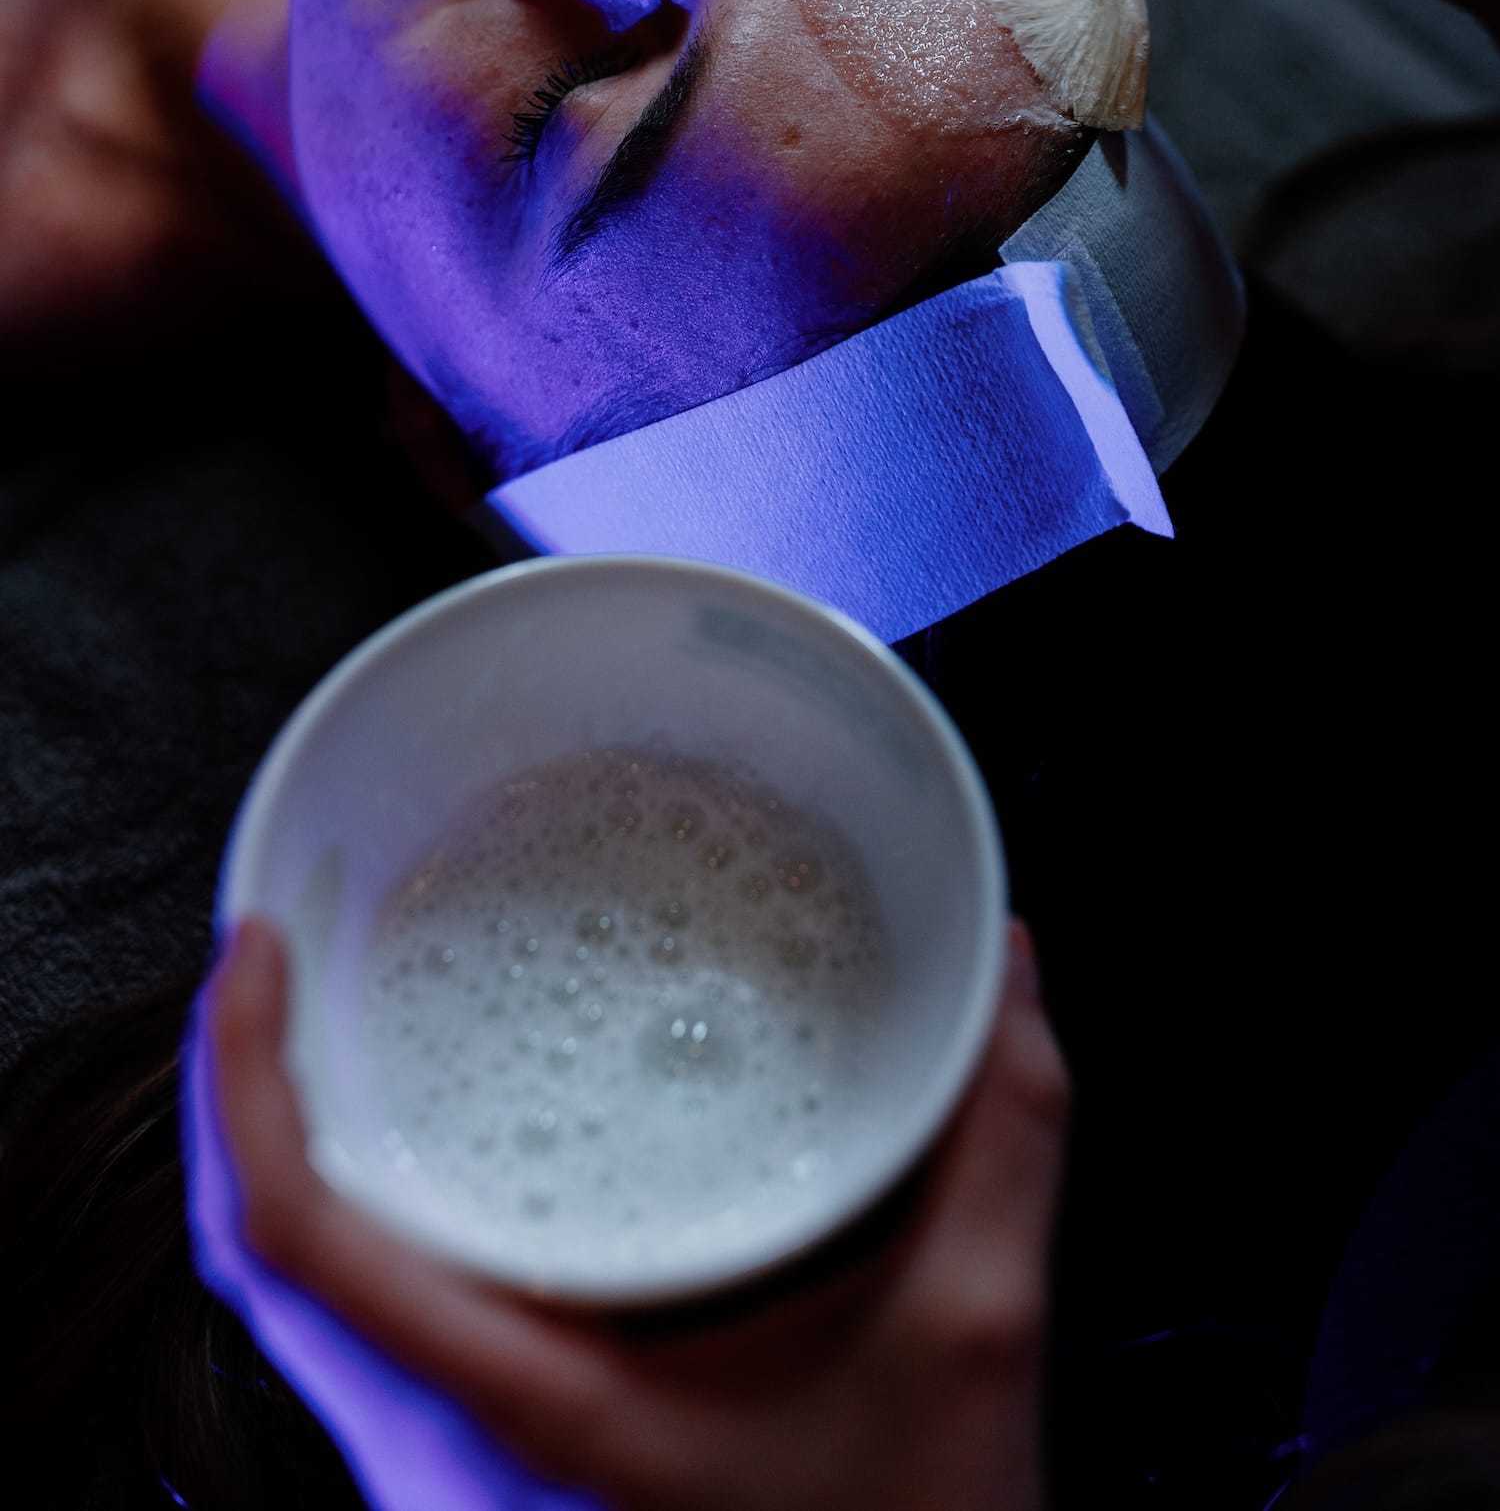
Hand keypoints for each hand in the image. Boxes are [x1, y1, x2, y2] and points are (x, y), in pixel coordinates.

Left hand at [184, 912, 1067, 1510]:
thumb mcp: (970, 1344)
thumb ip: (997, 1140)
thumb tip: (998, 972)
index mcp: (524, 1415)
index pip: (297, 1248)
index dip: (242, 1086)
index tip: (255, 953)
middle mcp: (447, 1464)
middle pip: (265, 1264)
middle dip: (244, 1093)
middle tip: (275, 952)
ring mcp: (450, 1484)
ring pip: (300, 1308)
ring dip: (287, 1158)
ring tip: (315, 1028)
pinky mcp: (483, 1479)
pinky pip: (359, 1337)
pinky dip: (349, 1225)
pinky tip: (409, 1157)